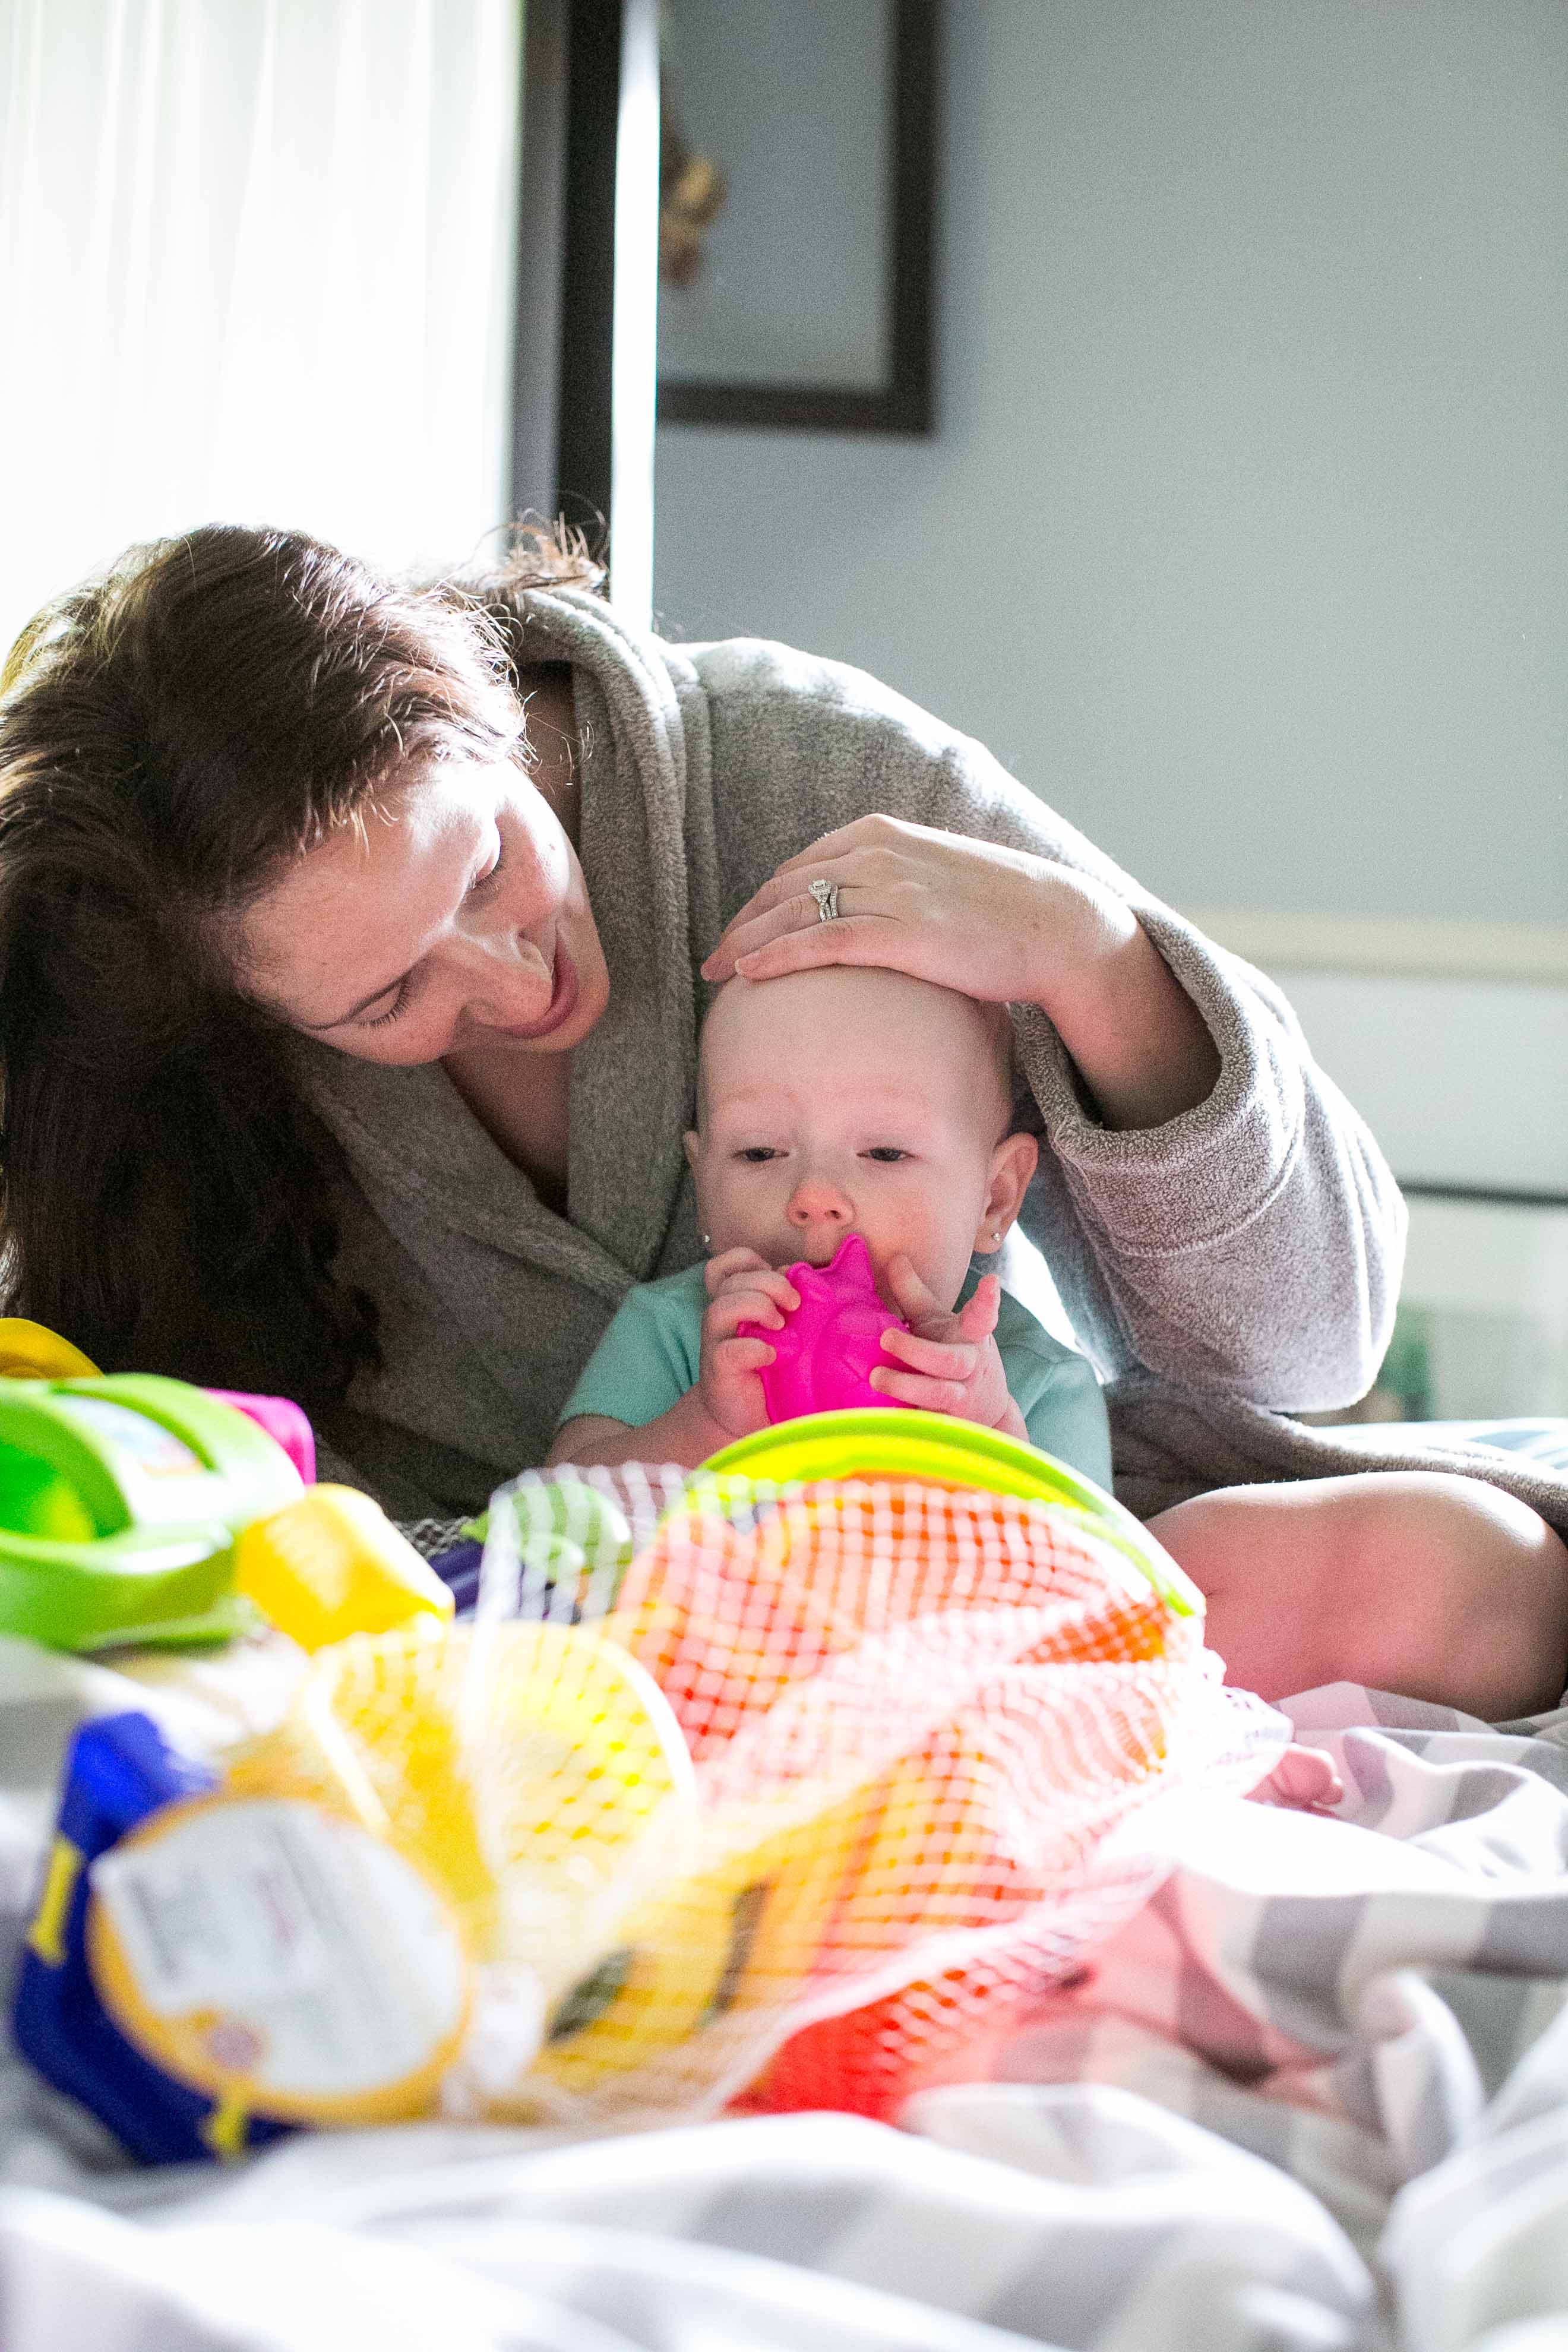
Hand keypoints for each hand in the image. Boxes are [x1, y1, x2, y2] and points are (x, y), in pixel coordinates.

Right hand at [696, 1247, 799, 1441]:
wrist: (749, 1419)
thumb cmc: (775, 1371)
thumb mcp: (789, 1332)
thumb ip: (797, 1305)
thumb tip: (822, 1275)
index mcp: (739, 1303)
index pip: (730, 1265)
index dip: (751, 1261)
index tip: (783, 1276)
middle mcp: (724, 1319)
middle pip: (732, 1281)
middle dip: (769, 1283)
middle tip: (795, 1304)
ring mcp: (717, 1344)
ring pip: (721, 1308)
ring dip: (757, 1307)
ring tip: (782, 1325)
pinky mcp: (719, 1372)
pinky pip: (728, 1351)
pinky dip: (753, 1348)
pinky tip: (772, 1355)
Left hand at [700, 813, 1079, 1004]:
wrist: (1056, 926)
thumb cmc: (999, 913)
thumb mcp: (932, 881)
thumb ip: (890, 886)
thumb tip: (861, 916)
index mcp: (878, 835)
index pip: (799, 868)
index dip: (760, 904)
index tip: (739, 933)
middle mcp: (875, 853)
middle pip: (784, 889)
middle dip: (742, 924)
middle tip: (712, 958)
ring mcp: (888, 889)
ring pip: (794, 914)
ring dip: (747, 943)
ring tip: (717, 972)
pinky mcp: (901, 929)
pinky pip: (822, 941)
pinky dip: (778, 956)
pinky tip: (749, 975)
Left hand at [868, 1257, 1026, 1438]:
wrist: (988, 1413)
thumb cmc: (950, 1354)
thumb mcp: (937, 1323)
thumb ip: (914, 1293)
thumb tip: (894, 1257)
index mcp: (970, 1338)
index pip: (981, 1317)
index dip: (987, 1301)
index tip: (990, 1282)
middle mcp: (969, 1368)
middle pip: (950, 1360)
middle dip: (918, 1350)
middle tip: (887, 1338)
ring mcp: (961, 1400)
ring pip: (940, 1395)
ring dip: (906, 1386)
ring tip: (876, 1378)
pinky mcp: (947, 1426)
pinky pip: (927, 1424)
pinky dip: (906, 1420)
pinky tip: (880, 1417)